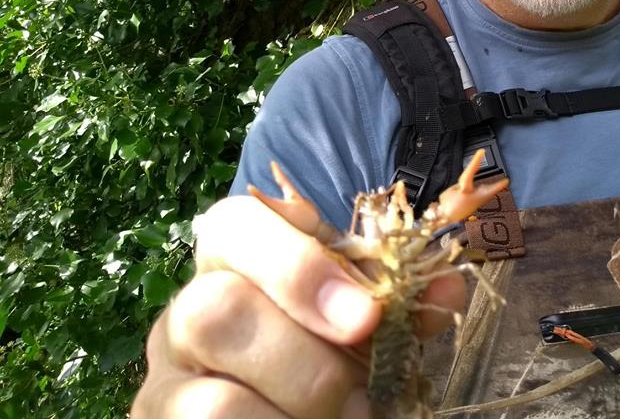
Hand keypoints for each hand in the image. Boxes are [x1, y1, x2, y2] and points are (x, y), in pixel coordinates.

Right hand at [132, 195, 464, 418]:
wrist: (277, 402)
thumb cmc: (323, 345)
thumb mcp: (360, 315)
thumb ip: (397, 298)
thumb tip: (445, 288)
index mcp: (233, 257)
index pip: (234, 226)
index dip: (297, 267)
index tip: (365, 318)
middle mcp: (186, 311)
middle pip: (218, 311)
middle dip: (308, 362)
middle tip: (364, 398)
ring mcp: (167, 380)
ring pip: (213, 400)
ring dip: (297, 417)